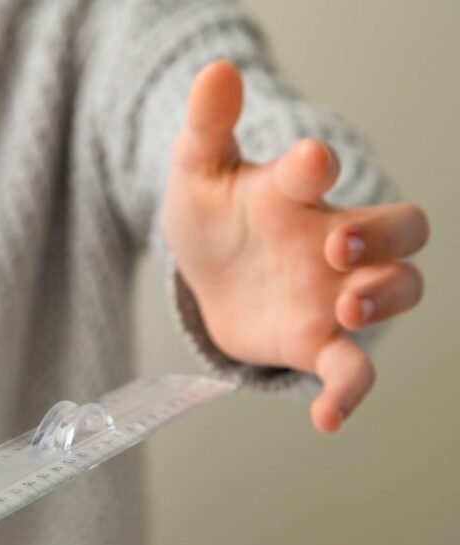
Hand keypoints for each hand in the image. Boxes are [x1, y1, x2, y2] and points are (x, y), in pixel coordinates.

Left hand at [163, 62, 428, 432]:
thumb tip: (216, 70)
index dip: (316, 167)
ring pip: (401, 290)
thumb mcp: (197, 173)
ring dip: (385, 297)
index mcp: (296, 192)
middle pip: (403, 228)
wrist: (206, 273)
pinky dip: (349, 392)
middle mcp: (331, 239)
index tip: (306, 164)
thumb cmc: (213, 217)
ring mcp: (333, 293)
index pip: (321, 172)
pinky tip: (326, 418)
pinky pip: (353, 369)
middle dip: (382, 235)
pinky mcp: (319, 341)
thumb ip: (208, 128)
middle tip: (336, 247)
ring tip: (344, 306)